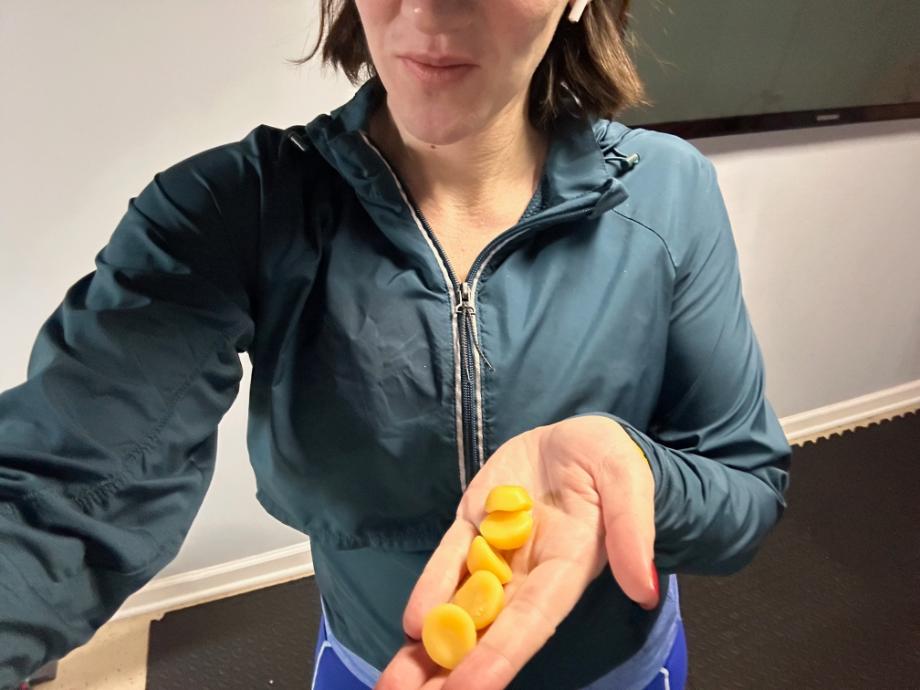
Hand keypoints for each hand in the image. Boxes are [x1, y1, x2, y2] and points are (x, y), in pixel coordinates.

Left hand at [375, 415, 658, 689]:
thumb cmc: (610, 460)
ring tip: (394, 684)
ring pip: (461, 604)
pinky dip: (431, 590)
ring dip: (429, 646)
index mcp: (569, 566)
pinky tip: (410, 625)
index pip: (532, 620)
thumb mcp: (629, 482)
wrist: (577, 436)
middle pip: (488, 628)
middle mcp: (529, 571)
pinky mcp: (473, 523)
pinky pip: (450, 560)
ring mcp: (497, 549)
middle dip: (451, 669)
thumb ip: (633, 532)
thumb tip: (645, 590)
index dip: (500, 655)